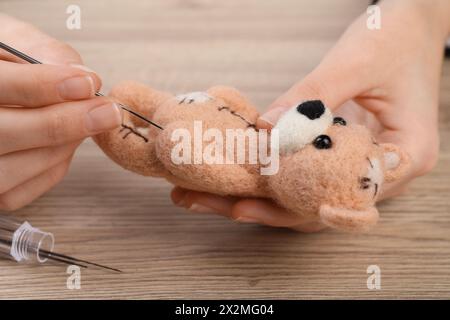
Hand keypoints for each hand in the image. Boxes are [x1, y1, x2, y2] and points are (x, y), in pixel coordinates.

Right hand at [0, 15, 121, 210]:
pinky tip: (68, 142)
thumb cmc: (1, 61)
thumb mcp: (12, 39)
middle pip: (5, 133)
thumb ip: (42, 50)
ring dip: (64, 145)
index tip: (87, 82)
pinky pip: (24, 189)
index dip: (44, 86)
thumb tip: (81, 76)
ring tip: (91, 121)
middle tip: (107, 112)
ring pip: (16, 167)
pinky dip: (55, 165)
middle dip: (64, 122)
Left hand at [171, 0, 449, 230]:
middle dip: (263, 207)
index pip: (348, 196)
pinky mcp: (341, 156)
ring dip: (258, 197)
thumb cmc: (396, 38)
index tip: (251, 204)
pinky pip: (304, 175)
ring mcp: (361, 167)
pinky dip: (271, 177)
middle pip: (319, 206)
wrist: (411, 27)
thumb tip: (265, 129)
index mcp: (406, 155)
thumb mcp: (356, 62)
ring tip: (207, 197)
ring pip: (307, 197)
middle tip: (210, 203)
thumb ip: (312, 97)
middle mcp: (384, 173)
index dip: (297, 206)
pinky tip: (235, 175)